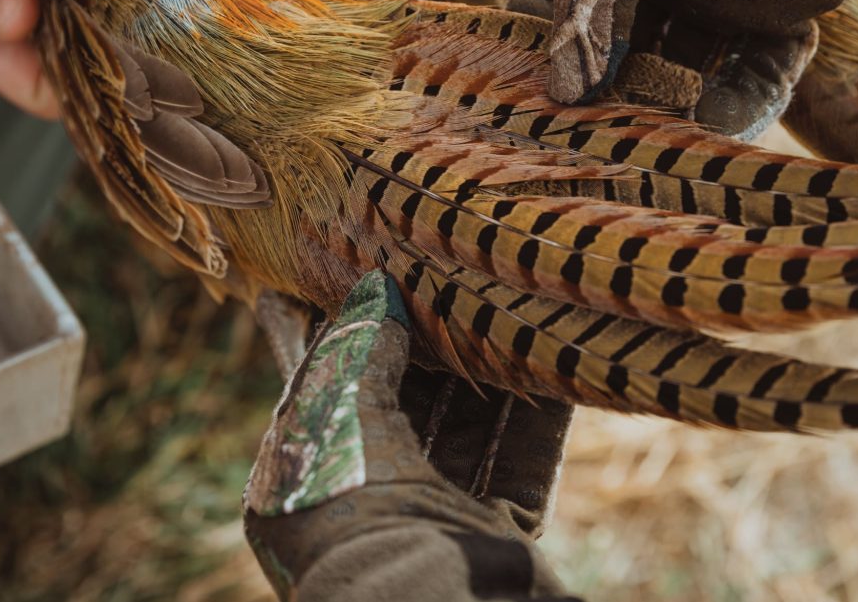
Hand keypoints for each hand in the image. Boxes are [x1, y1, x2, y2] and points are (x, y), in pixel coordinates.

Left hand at [244, 272, 572, 599]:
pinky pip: (515, 464)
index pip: (332, 385)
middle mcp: (363, 498)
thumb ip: (361, 348)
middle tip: (463, 293)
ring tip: (516, 318)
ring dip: (493, 379)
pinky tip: (555, 372)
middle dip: (438, 352)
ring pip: (466, 431)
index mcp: (302, 474)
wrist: (422, 599)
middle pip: (407, 406)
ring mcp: (427, 518)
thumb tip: (376, 289)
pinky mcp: (487, 534)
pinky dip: (535, 420)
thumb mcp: (343, 409)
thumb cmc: (355, 500)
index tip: (383, 287)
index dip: (359, 335)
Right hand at [541, 0, 857, 136]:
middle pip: (620, 61)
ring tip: (670, 134)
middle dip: (616, 98)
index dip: (544, 56)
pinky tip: (729, 113)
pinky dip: (748, 97)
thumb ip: (591, 6)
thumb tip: (564, 96)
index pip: (556, 17)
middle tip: (612, 132)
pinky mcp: (768, 14)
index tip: (545, 96)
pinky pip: (756, 73)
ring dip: (679, 110)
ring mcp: (709, 2)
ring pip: (687, 76)